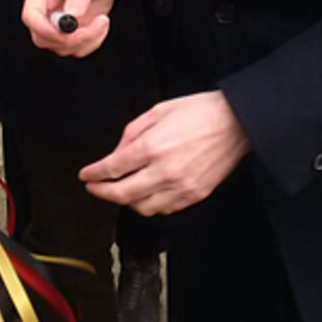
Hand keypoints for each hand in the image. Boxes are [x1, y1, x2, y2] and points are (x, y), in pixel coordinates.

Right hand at [21, 0, 116, 56]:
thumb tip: (72, 16)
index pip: (31, 15)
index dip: (43, 28)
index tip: (66, 31)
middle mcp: (45, 9)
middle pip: (42, 37)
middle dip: (69, 38)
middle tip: (95, 26)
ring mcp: (57, 24)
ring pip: (59, 46)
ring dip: (84, 41)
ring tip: (103, 21)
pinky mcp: (70, 33)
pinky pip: (75, 49)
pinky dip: (90, 43)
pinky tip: (101, 26)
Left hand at [79, 92, 250, 214]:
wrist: (236, 122)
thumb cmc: (200, 112)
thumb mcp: (158, 111)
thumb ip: (131, 133)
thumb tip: (115, 154)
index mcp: (153, 146)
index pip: (112, 169)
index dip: (93, 174)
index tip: (86, 176)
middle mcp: (165, 171)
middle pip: (122, 194)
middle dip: (102, 192)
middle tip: (94, 188)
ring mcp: (181, 186)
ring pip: (142, 208)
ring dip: (126, 202)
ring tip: (121, 191)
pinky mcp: (195, 195)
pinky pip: (165, 209)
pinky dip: (150, 205)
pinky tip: (146, 195)